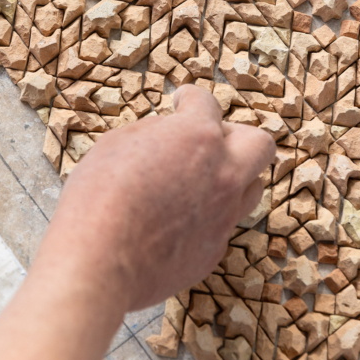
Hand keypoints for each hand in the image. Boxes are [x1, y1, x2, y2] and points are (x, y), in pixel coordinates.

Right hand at [38, 85, 275, 312]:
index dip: (189, 98)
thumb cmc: (99, 197)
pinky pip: (222, 224)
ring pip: (251, 188)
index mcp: (197, 137)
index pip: (206, 102)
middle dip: (235, 135)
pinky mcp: (213, 251)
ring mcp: (223, 216)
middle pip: (260, 144)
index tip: (181, 101)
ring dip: (230, 177)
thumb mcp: (117, 143)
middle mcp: (222, 174)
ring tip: (197, 180)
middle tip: (205, 139)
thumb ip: (153, 132)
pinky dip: (206, 215)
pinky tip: (174, 219)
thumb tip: (166, 136)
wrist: (99, 261)